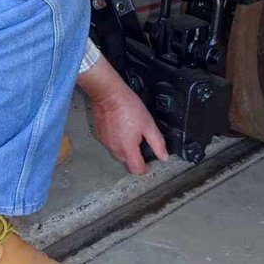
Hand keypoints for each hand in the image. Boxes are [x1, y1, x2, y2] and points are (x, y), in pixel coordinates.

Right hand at [77, 56, 168, 173]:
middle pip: (127, 162)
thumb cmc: (128, 107)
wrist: (109, 94)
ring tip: (130, 132)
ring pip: (118, 152)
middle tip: (141, 143)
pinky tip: (120, 127)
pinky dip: (116, 139)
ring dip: (125, 147)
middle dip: (135, 156)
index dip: (145, 168)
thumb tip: (163, 157)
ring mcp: (106, 142)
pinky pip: (110, 143)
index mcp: (128, 148)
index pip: (136, 169)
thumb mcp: (148, 124)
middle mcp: (115, 148)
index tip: (149, 163)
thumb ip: (157, 143)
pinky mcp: (100, 135)